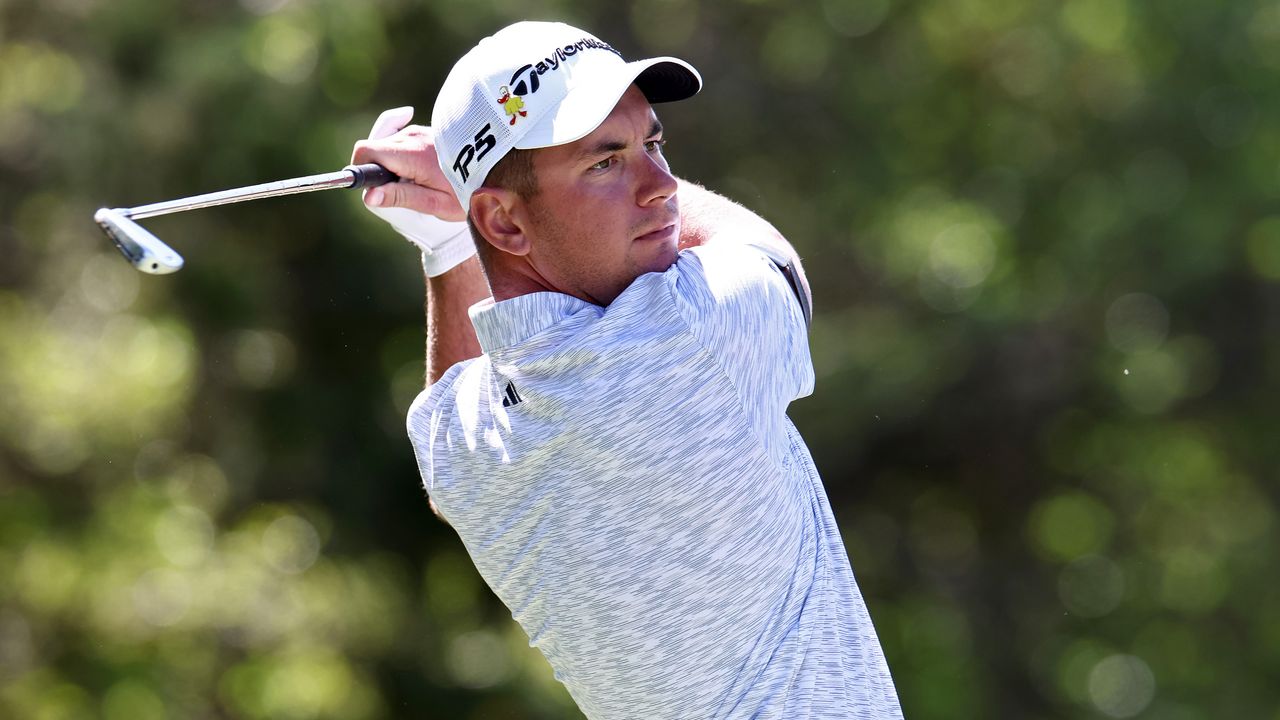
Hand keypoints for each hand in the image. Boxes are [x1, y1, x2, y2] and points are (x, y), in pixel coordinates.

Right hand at [351, 107, 474, 275]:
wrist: (497, 176)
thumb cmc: (465, 195)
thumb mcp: (434, 203)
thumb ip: (400, 197)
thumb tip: (369, 196)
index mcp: (410, 154)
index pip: (365, 150)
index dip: (359, 168)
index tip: (370, 187)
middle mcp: (412, 137)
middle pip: (373, 146)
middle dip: (375, 169)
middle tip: (397, 190)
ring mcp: (419, 131)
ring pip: (386, 143)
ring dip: (389, 163)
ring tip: (414, 183)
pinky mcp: (424, 132)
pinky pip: (399, 138)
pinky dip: (398, 153)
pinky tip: (408, 165)